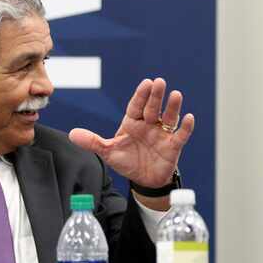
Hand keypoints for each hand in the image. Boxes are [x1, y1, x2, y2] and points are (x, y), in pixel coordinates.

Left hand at [69, 78, 194, 188]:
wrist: (144, 180)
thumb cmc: (128, 161)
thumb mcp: (109, 152)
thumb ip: (93, 142)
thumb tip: (72, 134)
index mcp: (133, 122)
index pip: (137, 106)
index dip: (141, 95)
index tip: (146, 83)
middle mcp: (149, 124)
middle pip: (153, 108)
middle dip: (156, 96)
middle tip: (159, 82)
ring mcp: (162, 134)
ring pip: (169, 118)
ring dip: (173, 107)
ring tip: (176, 94)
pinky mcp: (173, 146)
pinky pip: (181, 135)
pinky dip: (185, 127)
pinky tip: (189, 117)